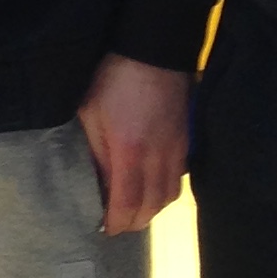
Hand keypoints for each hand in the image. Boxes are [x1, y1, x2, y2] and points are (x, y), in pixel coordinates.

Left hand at [76, 53, 189, 234]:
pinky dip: (164, 191)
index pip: (127, 204)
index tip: (103, 228)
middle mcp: (158, 157)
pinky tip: (150, 186)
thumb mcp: (90, 113)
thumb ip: (94, 152)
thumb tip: (95, 183)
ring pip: (169, 196)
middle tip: (115, 223)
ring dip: (151, 209)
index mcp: (129, 152)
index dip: (116, 223)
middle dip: (133, 222)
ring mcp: (176, 149)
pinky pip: (179, 178)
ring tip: (132, 209)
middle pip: (152, 207)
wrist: (152, 49)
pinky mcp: (186, 140)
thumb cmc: (112, 78)